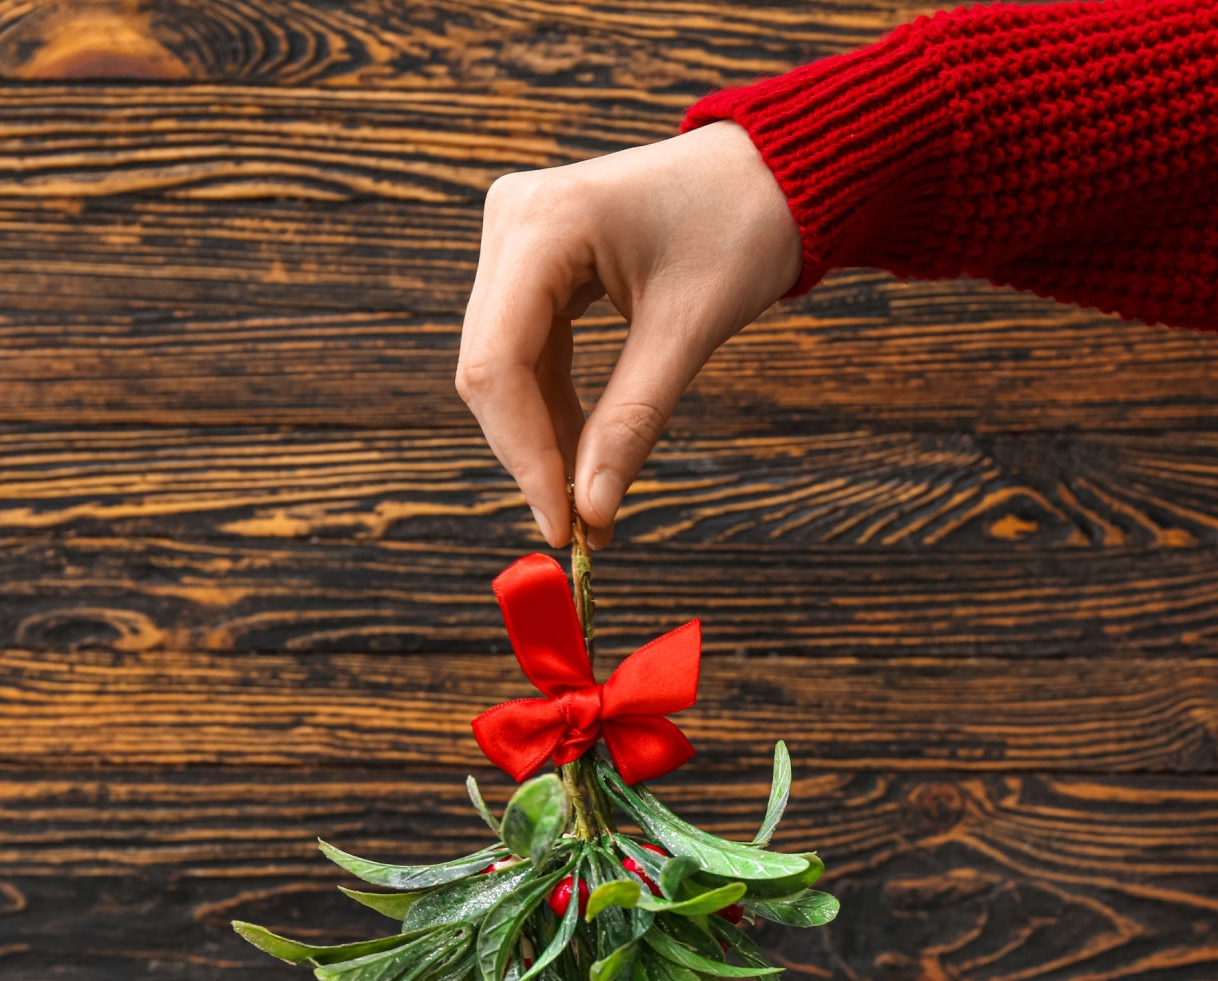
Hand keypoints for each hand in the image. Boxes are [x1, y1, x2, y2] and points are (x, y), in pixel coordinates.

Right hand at [456, 120, 802, 548]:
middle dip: (531, 456)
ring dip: (542, 441)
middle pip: (488, 371)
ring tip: (587, 507)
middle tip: (577, 530)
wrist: (772, 171)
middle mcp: (511, 222)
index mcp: (542, 222)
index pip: (498, 364)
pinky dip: (554, 411)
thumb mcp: (689, 329)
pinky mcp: (533, 264)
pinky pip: (526, 355)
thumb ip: (632, 421)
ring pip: (502, 371)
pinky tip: (583, 458)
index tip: (561, 527)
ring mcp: (516, 241)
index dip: (523, 455)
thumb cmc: (744, 226)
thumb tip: (590, 514)